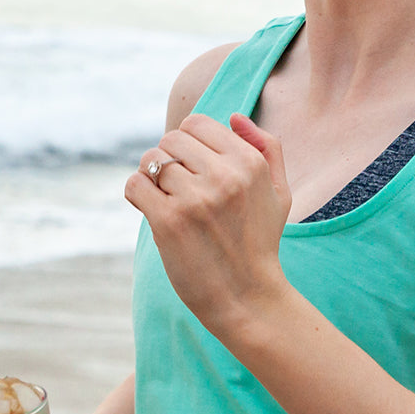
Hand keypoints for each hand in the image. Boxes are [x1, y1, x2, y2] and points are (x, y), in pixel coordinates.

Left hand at [125, 112, 291, 336]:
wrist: (247, 297)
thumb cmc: (260, 243)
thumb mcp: (279, 193)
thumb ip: (267, 148)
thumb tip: (233, 117)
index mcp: (249, 163)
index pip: (197, 124)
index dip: (188, 143)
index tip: (192, 168)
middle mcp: (224, 176)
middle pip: (171, 139)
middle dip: (168, 159)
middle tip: (176, 187)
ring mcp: (196, 199)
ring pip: (150, 160)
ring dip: (151, 177)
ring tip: (166, 200)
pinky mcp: (169, 222)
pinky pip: (135, 184)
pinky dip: (136, 194)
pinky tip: (151, 209)